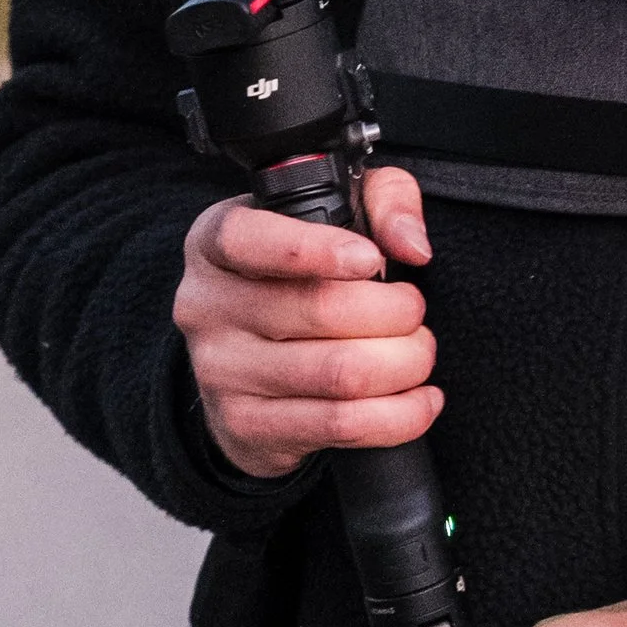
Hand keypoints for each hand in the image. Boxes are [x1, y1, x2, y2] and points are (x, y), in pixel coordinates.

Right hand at [174, 165, 437, 480]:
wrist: (248, 366)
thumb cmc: (301, 274)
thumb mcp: (339, 211)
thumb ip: (385, 201)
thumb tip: (412, 244)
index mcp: (214, 242)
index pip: (248, 240)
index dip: (316, 250)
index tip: (371, 259)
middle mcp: (206, 305)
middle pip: (318, 310)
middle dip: (396, 313)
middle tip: (416, 313)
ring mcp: (220, 370)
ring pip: (338, 373)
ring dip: (405, 364)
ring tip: (419, 352)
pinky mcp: (246, 425)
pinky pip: (339, 425)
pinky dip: (398, 416)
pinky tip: (421, 401)